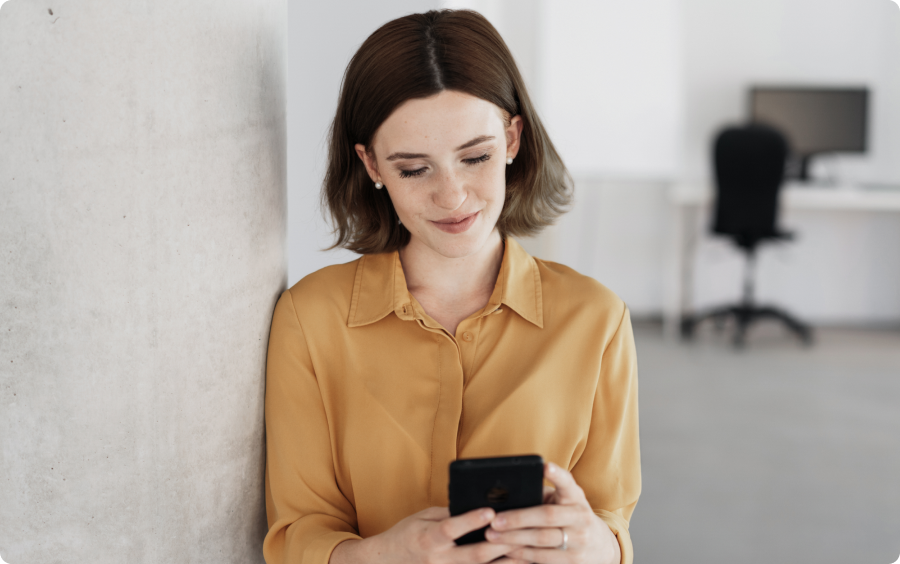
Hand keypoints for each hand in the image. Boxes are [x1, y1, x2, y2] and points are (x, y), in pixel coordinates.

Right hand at [330, 506, 514, 563]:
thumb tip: (476, 505)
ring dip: (505, 562)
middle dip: (498, 545)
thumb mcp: (423, 517)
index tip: (489, 511)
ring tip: (526, 552)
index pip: (451, 529)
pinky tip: (515, 562)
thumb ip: (448, 514)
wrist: (389, 562)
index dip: (470, 520)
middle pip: (473, 555)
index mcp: (428, 539)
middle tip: (521, 533)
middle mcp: (439, 560)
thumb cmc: (408, 534)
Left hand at [484, 462, 620, 563]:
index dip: (557, 475)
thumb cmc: (569, 515)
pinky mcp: (573, 561)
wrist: (599, 546)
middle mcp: (581, 517)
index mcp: (576, 497)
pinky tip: (505, 550)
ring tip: (491, 536)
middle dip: (518, 518)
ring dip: (514, 538)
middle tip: (494, 520)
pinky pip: (542, 558)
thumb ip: (542, 494)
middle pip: (547, 516)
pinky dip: (521, 554)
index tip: (545, 466)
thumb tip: (508, 493)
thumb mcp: (564, 501)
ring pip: (542, 540)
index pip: (568, 483)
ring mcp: (579, 541)